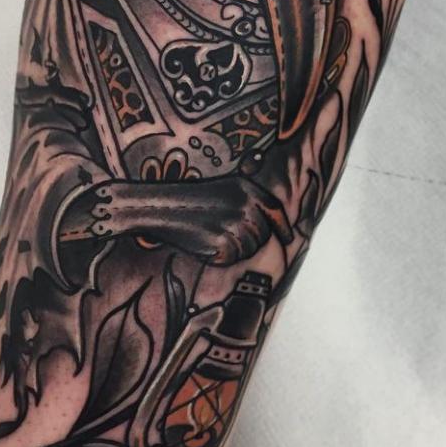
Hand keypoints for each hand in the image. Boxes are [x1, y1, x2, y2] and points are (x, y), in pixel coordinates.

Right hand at [61, 176, 292, 264]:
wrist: (157, 206)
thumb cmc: (186, 200)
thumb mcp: (222, 190)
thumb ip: (247, 204)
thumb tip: (272, 226)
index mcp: (246, 187)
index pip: (275, 211)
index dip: (283, 227)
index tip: (288, 237)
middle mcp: (246, 204)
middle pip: (262, 235)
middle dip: (247, 239)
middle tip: (217, 232)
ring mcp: (236, 224)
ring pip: (248, 250)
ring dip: (231, 249)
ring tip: (207, 234)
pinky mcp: (224, 242)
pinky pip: (230, 259)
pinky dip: (217, 257)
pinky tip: (202, 244)